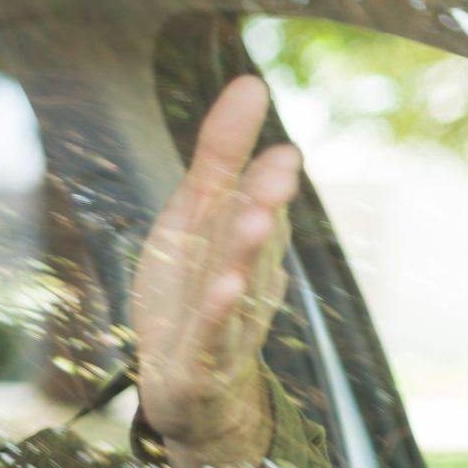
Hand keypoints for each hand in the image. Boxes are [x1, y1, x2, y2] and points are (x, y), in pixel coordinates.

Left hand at [129, 76, 300, 467]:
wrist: (188, 386)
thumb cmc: (193, 291)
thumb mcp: (196, 217)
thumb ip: (220, 156)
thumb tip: (250, 81)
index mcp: (244, 241)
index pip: (255, 205)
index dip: (264, 180)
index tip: (280, 149)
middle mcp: (245, 278)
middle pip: (254, 239)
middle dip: (265, 205)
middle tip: (280, 169)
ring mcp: (226, 322)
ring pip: (239, 286)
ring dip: (246, 255)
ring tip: (253, 222)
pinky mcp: (201, 361)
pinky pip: (212, 337)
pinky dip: (218, 317)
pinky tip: (223, 292)